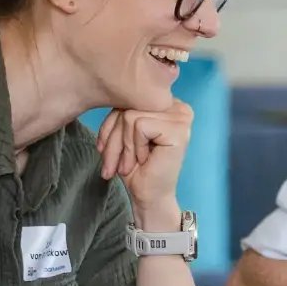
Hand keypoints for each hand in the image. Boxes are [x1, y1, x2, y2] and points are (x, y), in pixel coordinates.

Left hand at [97, 101, 193, 216]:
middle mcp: (179, 107)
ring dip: (123, 145)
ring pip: (130, 116)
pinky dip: (134, 146)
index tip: (105, 149)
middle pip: (128, 106)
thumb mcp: (124, 133)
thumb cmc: (136, 168)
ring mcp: (181, 117)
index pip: (130, 99)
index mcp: (168, 104)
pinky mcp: (178, 129)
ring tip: (129, 163)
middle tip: (113, 164)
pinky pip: (139, 125)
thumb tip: (111, 88)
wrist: (149, 197)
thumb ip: (124, 110)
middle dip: (113, 137)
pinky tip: (144, 160)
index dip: (112, 124)